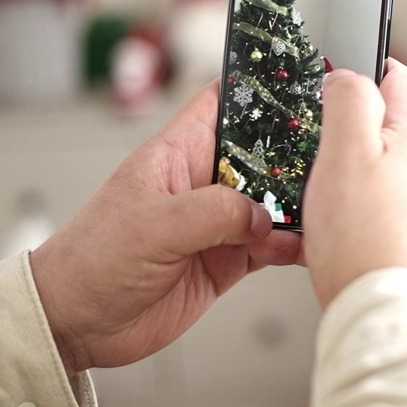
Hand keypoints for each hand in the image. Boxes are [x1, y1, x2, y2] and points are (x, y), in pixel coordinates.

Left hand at [30, 81, 301, 375]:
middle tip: (331, 154)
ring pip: (275, 200)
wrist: (75, 324)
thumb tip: (263, 218)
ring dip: (300, 204)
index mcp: (178, 153)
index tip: (300, 82)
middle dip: (295, 152)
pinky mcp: (227, 260)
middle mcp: (203, 182)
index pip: (223, 102)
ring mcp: (217, 222)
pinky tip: (307, 246)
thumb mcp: (153, 226)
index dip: (258, 89)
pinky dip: (294, 245)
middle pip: (263, 152)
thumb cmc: (91, 261)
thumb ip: (213, 213)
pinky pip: (273, 244)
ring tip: (323, 206)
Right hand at [302, 58, 406, 307]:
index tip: (333, 68)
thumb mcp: (346, 148)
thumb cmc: (365, 236)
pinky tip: (331, 220)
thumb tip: (346, 75)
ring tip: (316, 180)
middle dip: (349, 120)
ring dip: (348, 165)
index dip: (364, 63)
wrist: (384, 312)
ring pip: (380, 164)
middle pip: (386, 121)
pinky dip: (353, 202)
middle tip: (312, 129)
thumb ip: (349, 99)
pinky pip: (378, 202)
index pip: (397, 75)